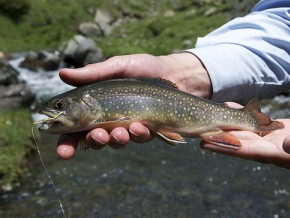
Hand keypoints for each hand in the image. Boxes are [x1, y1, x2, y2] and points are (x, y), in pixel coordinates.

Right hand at [56, 53, 210, 158]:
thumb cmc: (143, 68)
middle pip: (94, 140)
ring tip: (119, 131)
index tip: (63, 152)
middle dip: (94, 142)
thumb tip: (61, 73)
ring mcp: (128, 127)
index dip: (67, 142)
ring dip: (115, 139)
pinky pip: (139, 139)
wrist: (173, 73)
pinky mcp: (146, 130)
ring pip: (116, 142)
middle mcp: (109, 119)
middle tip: (97, 136)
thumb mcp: (118, 66)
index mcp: (96, 106)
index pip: (76, 128)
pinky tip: (140, 126)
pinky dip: (138, 134)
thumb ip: (93, 73)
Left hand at [201, 103, 289, 169]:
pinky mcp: (274, 130)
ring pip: (243, 130)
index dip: (224, 146)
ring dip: (225, 124)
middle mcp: (268, 147)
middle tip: (196, 131)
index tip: (205, 143)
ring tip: (207, 117)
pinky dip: (241, 113)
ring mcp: (270, 138)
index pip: (245, 150)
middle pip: (238, 141)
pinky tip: (230, 105)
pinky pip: (253, 121)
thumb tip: (287, 144)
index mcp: (276, 153)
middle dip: (217, 136)